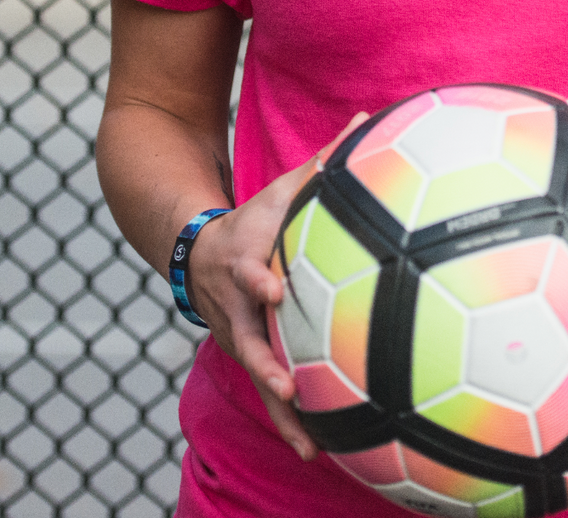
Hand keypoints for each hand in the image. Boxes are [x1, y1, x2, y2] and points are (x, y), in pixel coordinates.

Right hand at [185, 112, 369, 458]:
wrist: (198, 248)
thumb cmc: (257, 216)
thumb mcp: (283, 187)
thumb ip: (325, 158)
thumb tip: (368, 117)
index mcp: (244, 258)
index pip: (247, 269)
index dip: (257, 279)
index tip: (274, 289)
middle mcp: (236, 302)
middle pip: (245, 337)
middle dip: (263, 363)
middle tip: (287, 386)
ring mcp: (236, 332)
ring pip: (254, 375)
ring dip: (276, 408)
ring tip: (305, 444)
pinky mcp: (246, 351)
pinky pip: (264, 388)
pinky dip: (285, 420)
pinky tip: (314, 450)